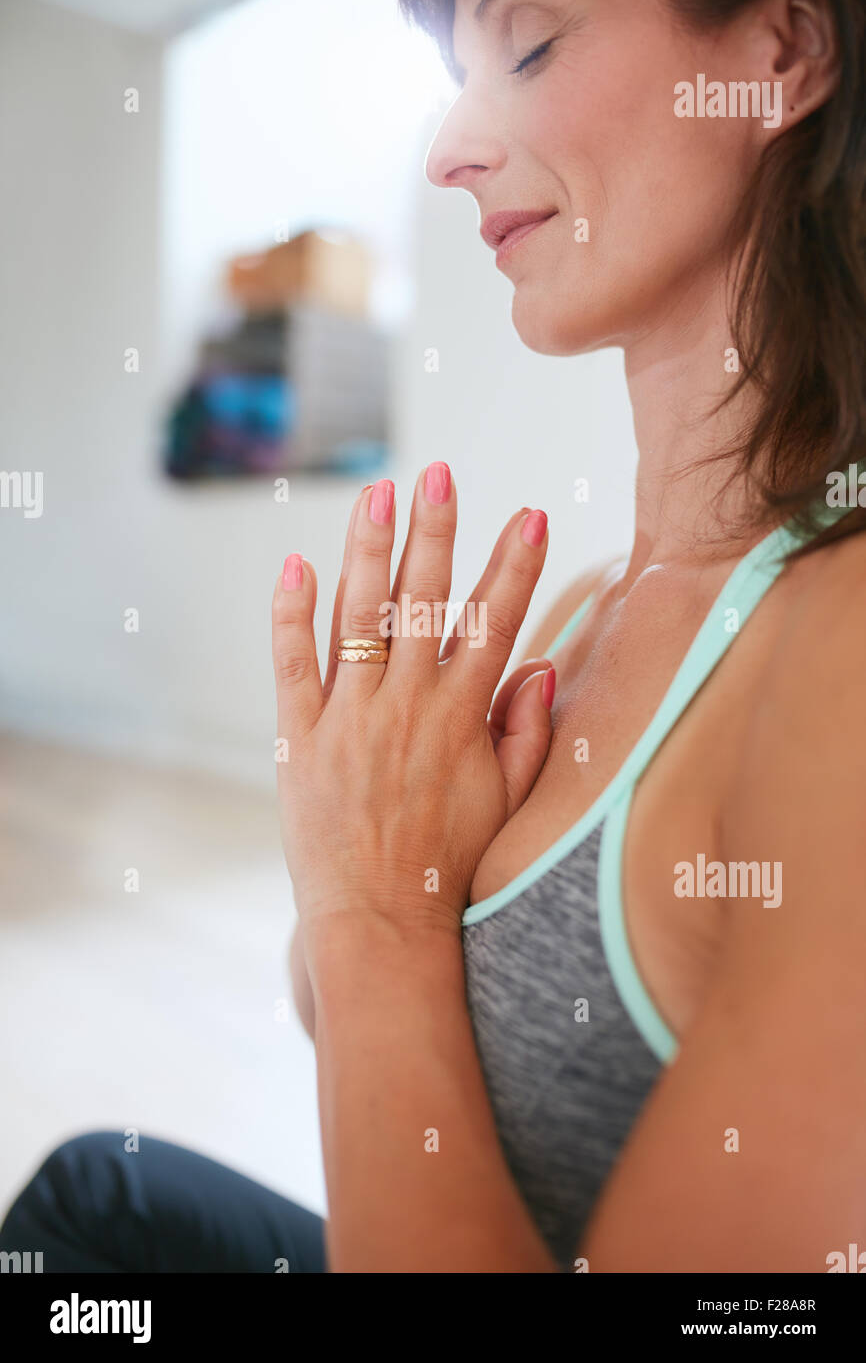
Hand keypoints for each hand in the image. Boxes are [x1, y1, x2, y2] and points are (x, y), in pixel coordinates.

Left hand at [271, 465, 553, 932]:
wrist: (383, 922)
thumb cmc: (450, 864)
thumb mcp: (508, 801)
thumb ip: (526, 730)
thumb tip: (540, 664)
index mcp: (460, 717)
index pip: (494, 622)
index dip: (514, 566)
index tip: (529, 515)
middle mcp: (406, 705)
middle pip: (423, 600)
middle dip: (434, 530)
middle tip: (438, 472)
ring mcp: (348, 717)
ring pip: (359, 614)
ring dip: (369, 549)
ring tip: (377, 492)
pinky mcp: (297, 739)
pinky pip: (292, 663)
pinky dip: (292, 613)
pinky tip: (297, 565)